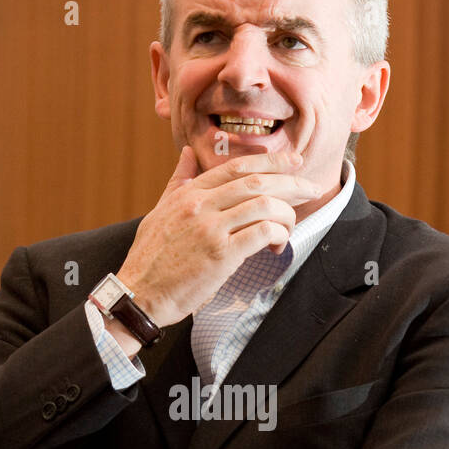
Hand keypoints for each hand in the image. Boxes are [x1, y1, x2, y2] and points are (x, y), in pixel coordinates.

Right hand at [116, 147, 321, 327]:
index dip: (271, 161)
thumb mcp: (159, 212)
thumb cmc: (149, 259)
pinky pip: (263, 233)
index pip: (237, 166)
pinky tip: (278, 246)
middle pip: (257, 181)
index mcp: (188, 193)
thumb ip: (177, 182)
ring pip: (265, 205)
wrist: (138, 294)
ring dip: (287, 214)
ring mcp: (210, 228)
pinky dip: (279, 236)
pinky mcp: (220, 254)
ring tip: (290, 227)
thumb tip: (186, 153)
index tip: (294, 164)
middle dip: (291, 182)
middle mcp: (200, 205)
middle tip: (310, 188)